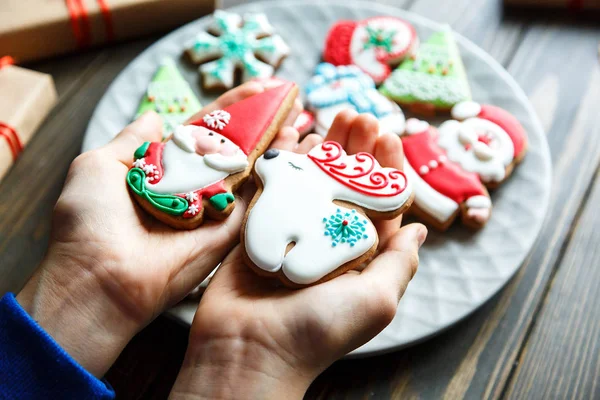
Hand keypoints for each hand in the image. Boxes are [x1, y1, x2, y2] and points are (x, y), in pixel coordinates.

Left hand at [16, 81, 301, 376]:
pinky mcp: (230, 232)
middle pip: (235, 148)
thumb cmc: (90, 220)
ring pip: (252, 170)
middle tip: (290, 98)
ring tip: (301, 115)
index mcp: (164, 169)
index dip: (232, 108)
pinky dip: (279, 173)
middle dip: (263, 122)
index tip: (259, 87)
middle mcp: (193, 187)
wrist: (100, 276)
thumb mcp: (99, 166)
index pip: (205, 131)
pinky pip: (258, 198)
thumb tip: (153, 117)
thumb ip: (131, 140)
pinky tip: (299, 146)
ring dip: (278, 142)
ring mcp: (215, 209)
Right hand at [170, 110, 426, 399]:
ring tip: (331, 116)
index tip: (386, 134)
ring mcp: (294, 231)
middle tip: (358, 115)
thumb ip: (399, 263)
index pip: (381, 202)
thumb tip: (420, 229)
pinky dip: (288, 160)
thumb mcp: (375, 300)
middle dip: (356, 149)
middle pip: (347, 184)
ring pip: (313, 179)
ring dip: (324, 148)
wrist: (247, 349)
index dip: (386, 166)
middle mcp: (329, 240)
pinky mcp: (261, 227)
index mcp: (360, 255)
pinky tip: (297, 135)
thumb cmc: (316, 331)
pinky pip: (278, 186)